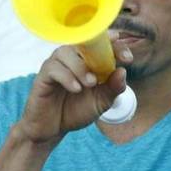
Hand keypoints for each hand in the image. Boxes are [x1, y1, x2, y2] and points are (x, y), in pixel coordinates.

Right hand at [17, 35, 131, 144]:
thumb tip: (123, 71)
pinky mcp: (43, 76)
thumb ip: (113, 89)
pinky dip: (67, 77)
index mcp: (88, 61)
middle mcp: (72, 58)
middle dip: (99, 50)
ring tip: (90, 84)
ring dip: (81, 67)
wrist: (53, 129)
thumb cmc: (76, 111)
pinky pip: (53, 67)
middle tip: (108, 67)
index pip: (102, 44)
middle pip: (83, 41)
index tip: (127, 58)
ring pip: (66, 52)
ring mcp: (56, 65)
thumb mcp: (101, 102)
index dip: (116, 45)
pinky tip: (76, 89)